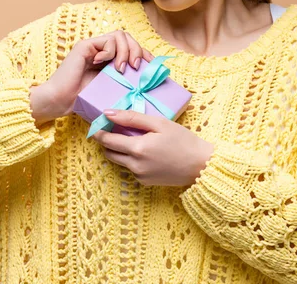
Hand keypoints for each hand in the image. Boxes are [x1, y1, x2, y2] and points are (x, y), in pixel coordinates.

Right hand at [30, 32, 153, 125]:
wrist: (60, 101)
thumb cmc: (83, 100)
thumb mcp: (112, 89)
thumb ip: (125, 82)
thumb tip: (147, 82)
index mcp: (109, 59)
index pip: (131, 46)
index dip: (144, 53)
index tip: (152, 65)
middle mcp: (102, 50)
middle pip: (127, 37)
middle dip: (136, 50)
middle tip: (135, 67)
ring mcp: (93, 46)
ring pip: (119, 35)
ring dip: (125, 51)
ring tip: (120, 69)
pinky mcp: (85, 46)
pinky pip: (106, 40)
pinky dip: (109, 51)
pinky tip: (101, 63)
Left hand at [93, 109, 213, 186]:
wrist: (200, 165)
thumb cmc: (182, 140)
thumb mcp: (159, 123)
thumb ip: (132, 118)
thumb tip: (108, 113)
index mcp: (137, 149)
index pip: (108, 140)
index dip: (99, 132)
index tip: (96, 124)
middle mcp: (135, 165)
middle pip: (110, 152)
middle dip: (107, 141)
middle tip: (112, 129)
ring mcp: (139, 176)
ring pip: (119, 161)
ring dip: (119, 150)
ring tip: (130, 138)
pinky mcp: (145, 183)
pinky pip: (131, 169)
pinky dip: (132, 159)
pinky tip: (145, 152)